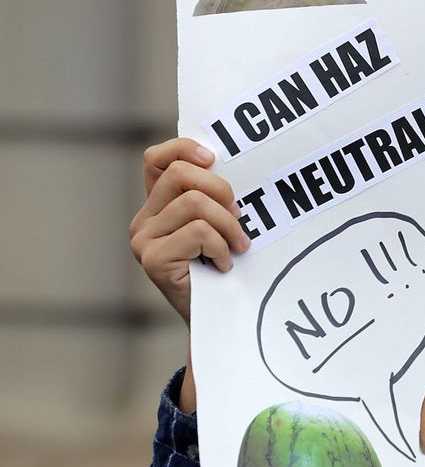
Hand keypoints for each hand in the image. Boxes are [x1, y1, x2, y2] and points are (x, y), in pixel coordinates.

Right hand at [129, 138, 250, 324]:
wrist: (220, 317)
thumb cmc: (225, 269)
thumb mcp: (222, 225)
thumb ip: (216, 198)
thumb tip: (230, 164)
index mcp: (158, 206)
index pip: (157, 159)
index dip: (184, 149)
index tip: (213, 159)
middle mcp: (143, 220)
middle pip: (181, 175)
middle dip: (222, 192)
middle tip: (239, 219)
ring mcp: (143, 239)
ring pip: (194, 203)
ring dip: (228, 225)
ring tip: (236, 247)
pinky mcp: (152, 259)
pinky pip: (198, 232)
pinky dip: (220, 246)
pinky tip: (223, 265)